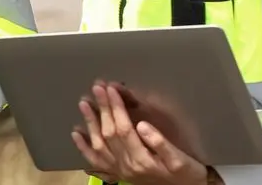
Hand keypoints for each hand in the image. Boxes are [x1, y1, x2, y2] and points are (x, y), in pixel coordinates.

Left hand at [72, 81, 212, 184]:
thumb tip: (143, 125)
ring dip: (90, 122)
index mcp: (142, 159)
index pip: (124, 128)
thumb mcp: (180, 159)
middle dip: (103, 108)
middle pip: (110, 133)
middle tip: (97, 88)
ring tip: (84, 103)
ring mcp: (120, 170)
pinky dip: (83, 147)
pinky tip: (76, 133)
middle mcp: (127, 165)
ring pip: (99, 144)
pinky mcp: (117, 173)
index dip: (116, 107)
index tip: (112, 89)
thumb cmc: (186, 173)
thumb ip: (161, 143)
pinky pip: (95, 161)